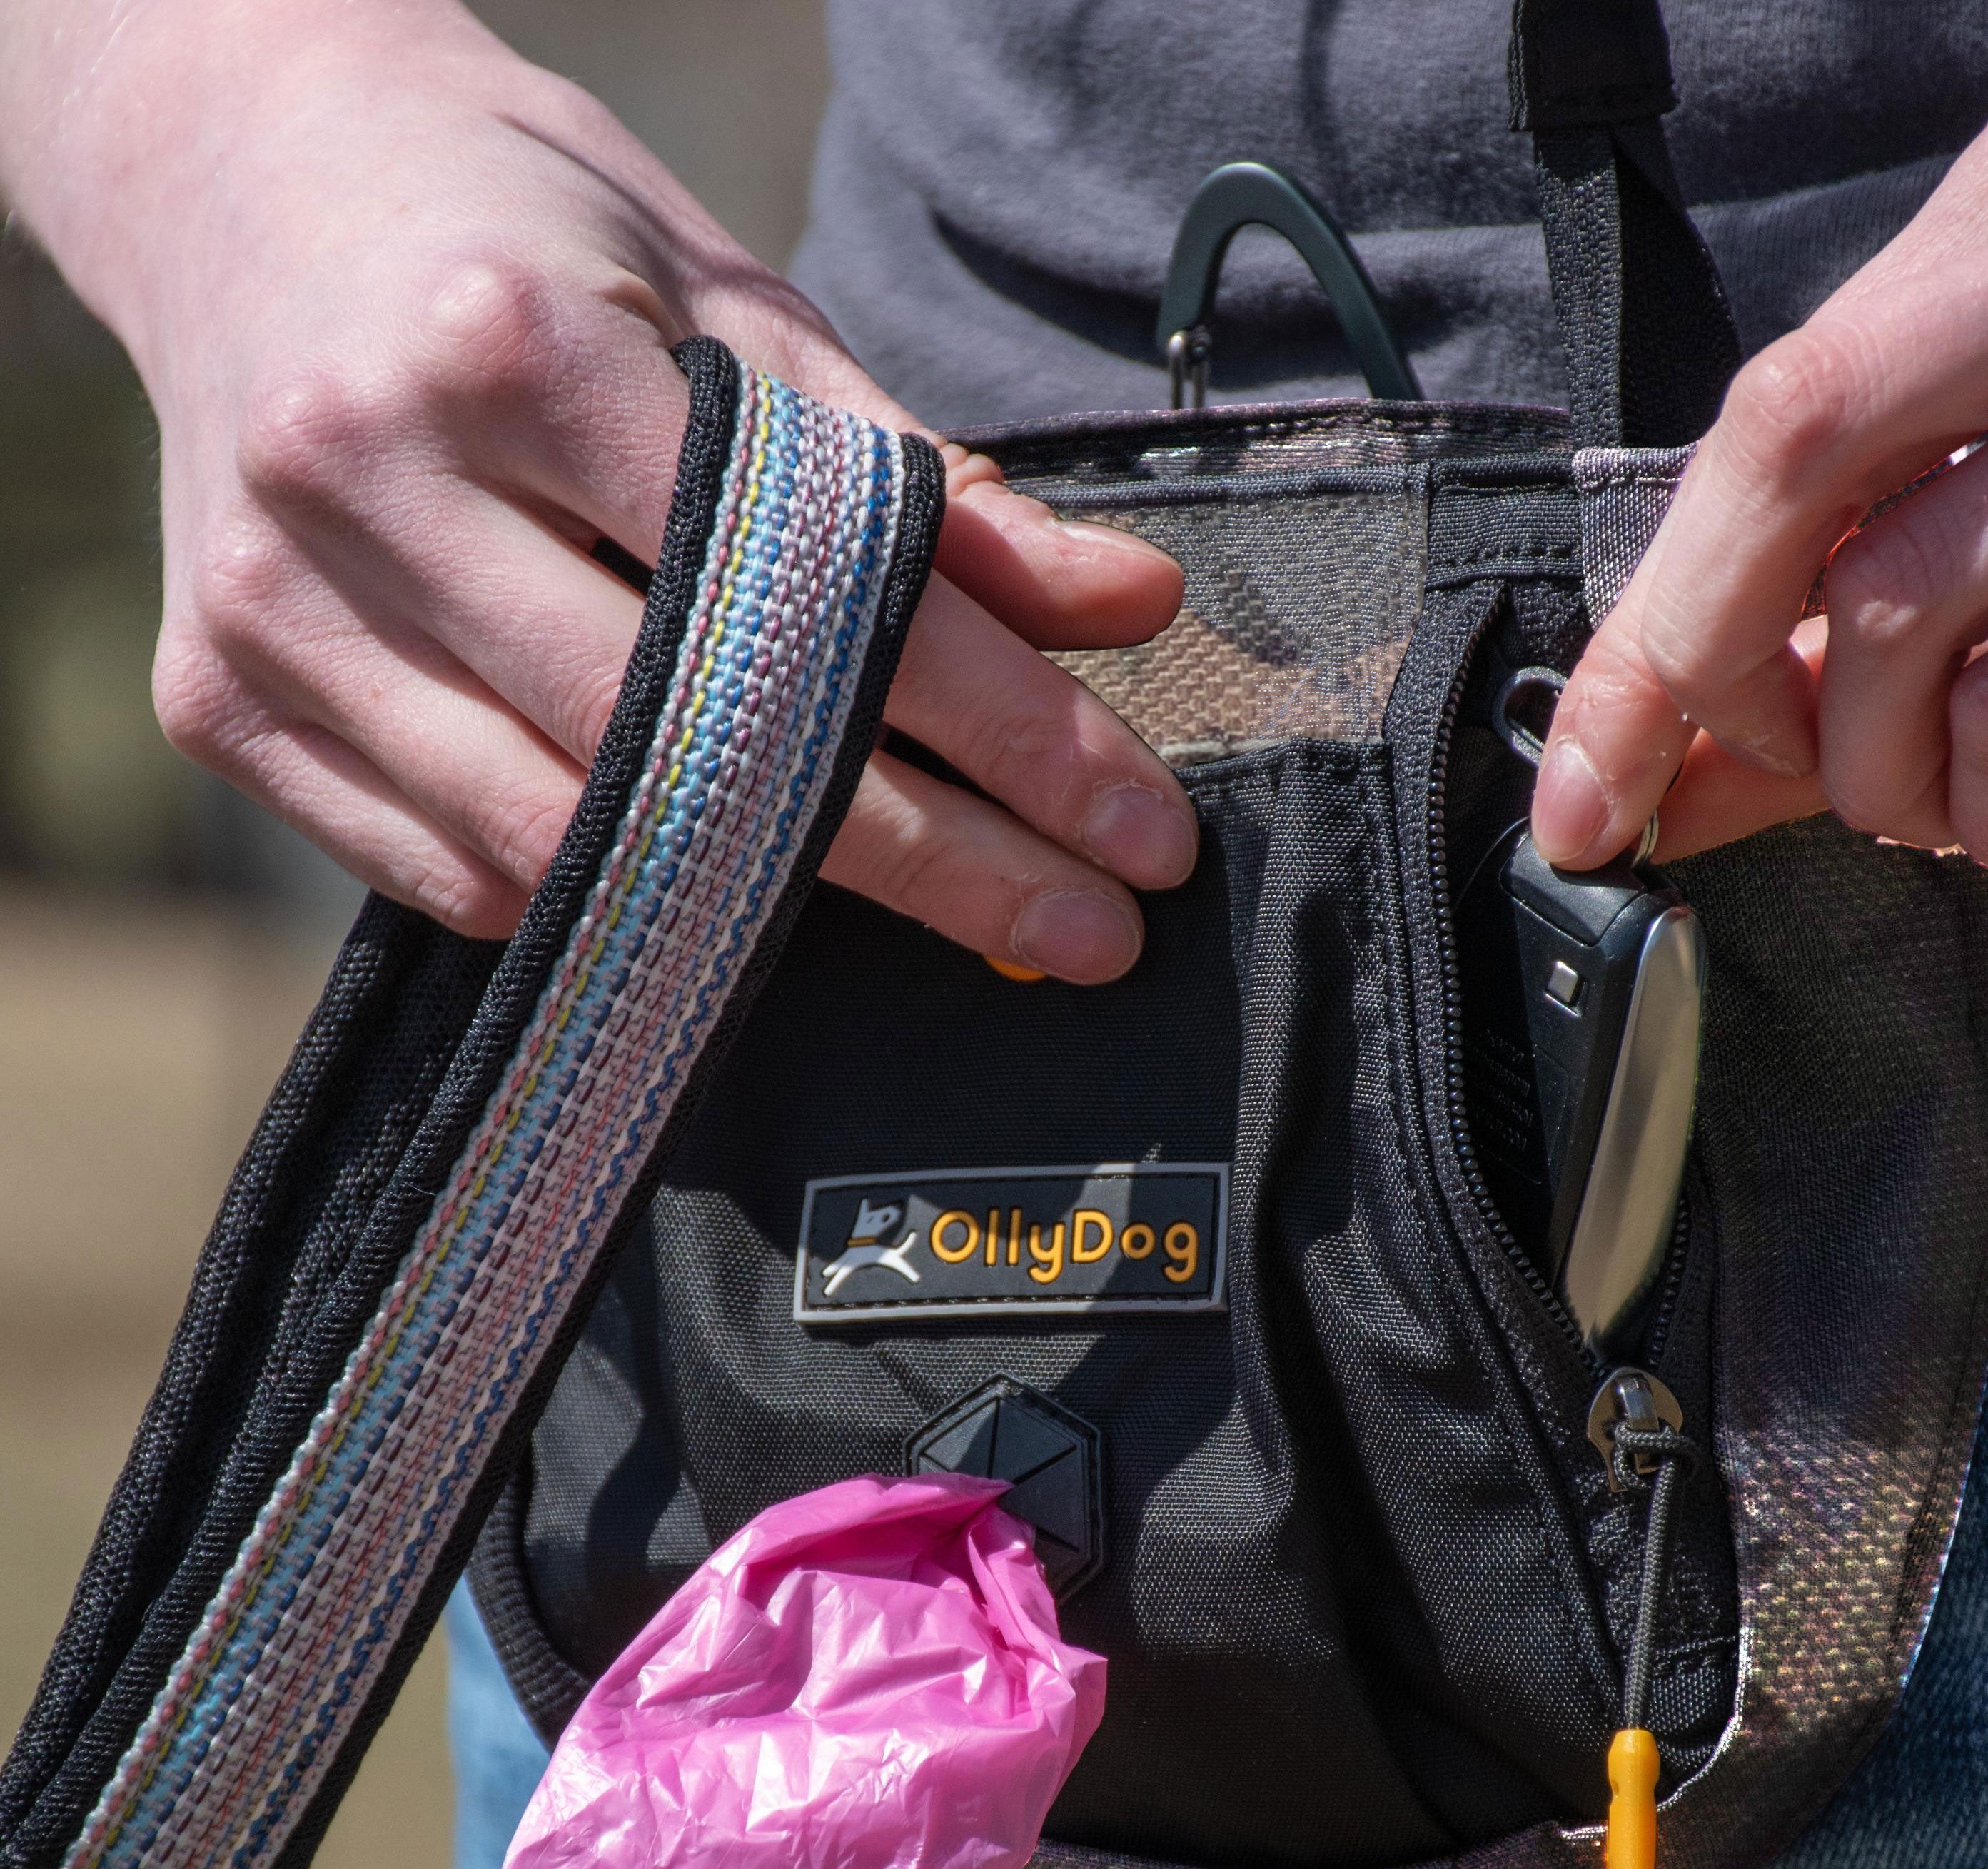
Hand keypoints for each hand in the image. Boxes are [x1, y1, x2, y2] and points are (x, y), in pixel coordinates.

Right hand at [0, 0, 1189, 976]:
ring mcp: (272, 610)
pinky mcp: (220, 706)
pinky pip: (458, 873)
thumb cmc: (524, 228)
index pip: (805, 593)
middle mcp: (366, 482)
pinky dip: (606, 900)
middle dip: (930, 862)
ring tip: (946, 912)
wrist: (239, 177)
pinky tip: (708, 883)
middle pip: (695, 750)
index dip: (1000, 732)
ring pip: (568, 842)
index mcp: (506, 344)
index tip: (1132, 829)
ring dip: (777, 909)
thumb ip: (919, 477)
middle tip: (1086, 936)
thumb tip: (1126, 608)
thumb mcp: (730, 302)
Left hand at [1531, 54, 1987, 877]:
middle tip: (1801, 772)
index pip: (1763, 417)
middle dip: (1731, 675)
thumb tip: (1626, 781)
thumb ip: (1821, 590)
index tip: (1584, 798)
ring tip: (1945, 807)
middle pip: (1789, 453)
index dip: (1647, 638)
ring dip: (1886, 776)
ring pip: (1907, 606)